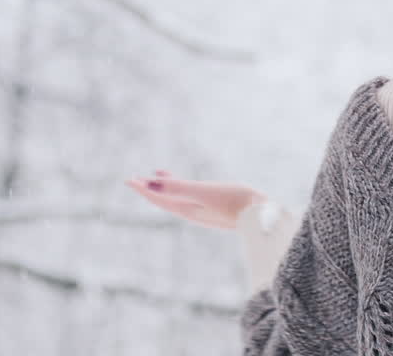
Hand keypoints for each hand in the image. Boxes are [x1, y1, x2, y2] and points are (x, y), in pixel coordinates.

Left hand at [126, 169, 268, 229]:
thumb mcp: (204, 191)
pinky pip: (192, 198)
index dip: (143, 188)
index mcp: (188, 209)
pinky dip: (183, 188)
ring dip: (165, 188)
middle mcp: (194, 212)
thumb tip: (151, 182)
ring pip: (177, 199)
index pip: (159, 199)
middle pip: (165, 200)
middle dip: (150, 189)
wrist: (264, 217)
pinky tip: (189, 184)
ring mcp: (205, 211)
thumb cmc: (236, 202)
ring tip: (157, 175)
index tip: (128, 179)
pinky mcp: (217, 209)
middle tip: (135, 179)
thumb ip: (177, 187)